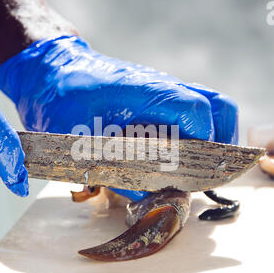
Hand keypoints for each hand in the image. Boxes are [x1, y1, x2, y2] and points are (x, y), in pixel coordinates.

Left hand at [0, 36, 237, 199]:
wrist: (52, 75)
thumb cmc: (61, 104)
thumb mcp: (84, 145)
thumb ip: (123, 174)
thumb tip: (157, 197)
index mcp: (149, 92)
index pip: (199, 113)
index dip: (204, 147)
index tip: (191, 174)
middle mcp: (164, 87)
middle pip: (219, 107)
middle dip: (221, 142)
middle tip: (206, 173)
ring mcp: (164, 90)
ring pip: (210, 106)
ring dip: (210, 138)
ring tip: (193, 168)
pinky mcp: (158, 97)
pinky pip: (191, 110)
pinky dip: (195, 134)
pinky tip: (173, 155)